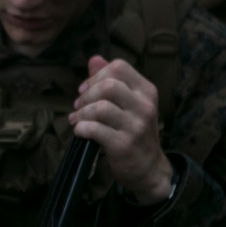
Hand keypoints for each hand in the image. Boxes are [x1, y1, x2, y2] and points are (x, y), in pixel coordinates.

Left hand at [69, 55, 173, 203]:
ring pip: (100, 107)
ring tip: (77, 119)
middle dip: (87, 94)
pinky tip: (80, 131)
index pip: (119, 67)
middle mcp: (145, 106)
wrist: (148, 168)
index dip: (96, 75)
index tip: (85, 89)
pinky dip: (81, 128)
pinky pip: (95, 129)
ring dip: (82, 113)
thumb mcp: (129, 103)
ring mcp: (136, 126)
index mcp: (146, 91)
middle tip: (79, 106)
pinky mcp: (123, 144)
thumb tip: (94, 58)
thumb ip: (111, 80)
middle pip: (108, 85)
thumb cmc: (133, 131)